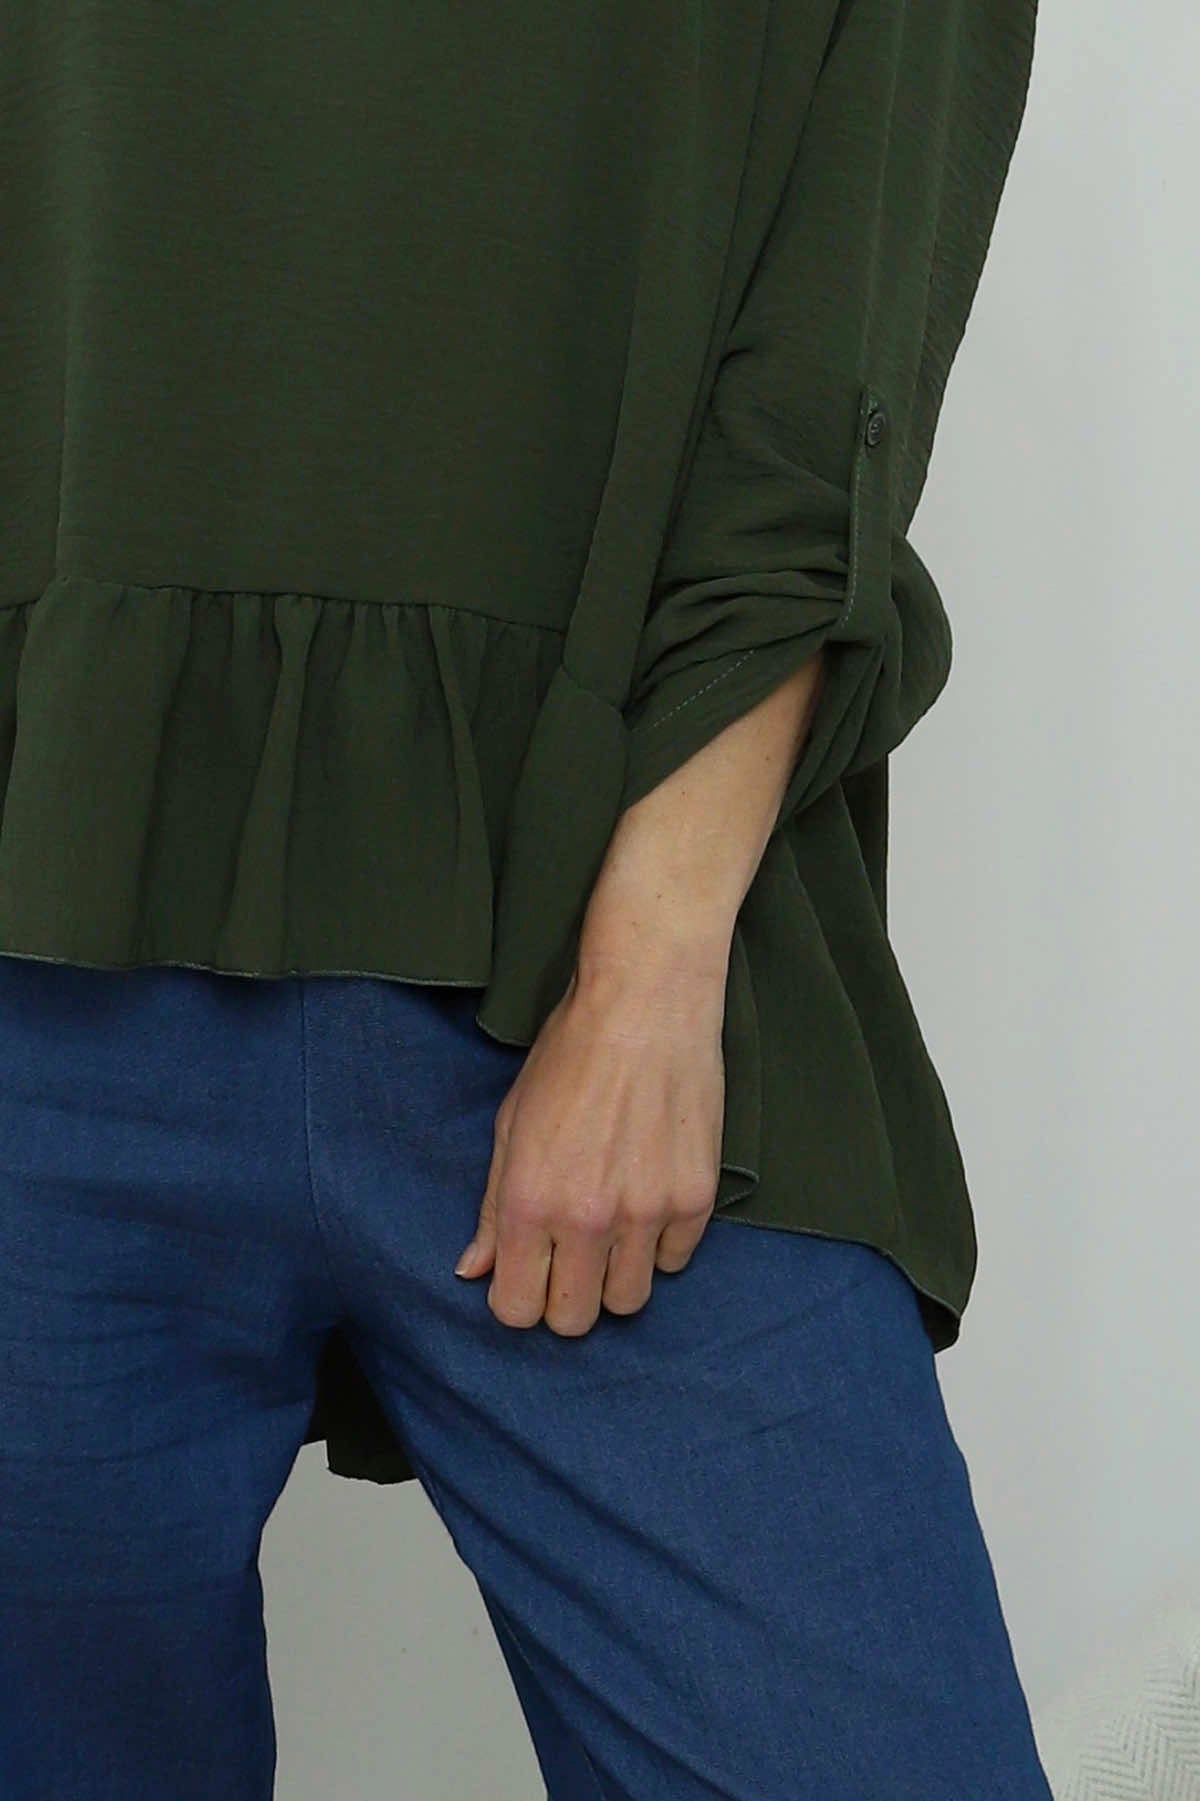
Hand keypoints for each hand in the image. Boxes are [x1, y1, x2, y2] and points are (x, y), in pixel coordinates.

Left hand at [453, 956, 725, 1335]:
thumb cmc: (570, 1056)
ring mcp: (647, 1213)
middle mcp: (588, 1219)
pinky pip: (674, 1260)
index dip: (517, 1298)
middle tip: (569, 1257)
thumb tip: (473, 1269)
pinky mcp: (696, 1199)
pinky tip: (649, 1196)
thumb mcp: (511, 1125)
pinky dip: (660, 1242)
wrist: (646, 1005)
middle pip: (574, 1320)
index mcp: (531, 1202)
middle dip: (565, 1298)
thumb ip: (491, 1207)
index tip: (527, 1274)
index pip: (516, 1310)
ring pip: (629, 1301)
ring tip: (612, 1226)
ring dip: (615, 1275)